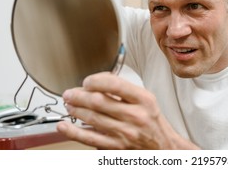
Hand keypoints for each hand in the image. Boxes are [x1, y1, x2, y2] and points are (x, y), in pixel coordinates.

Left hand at [57, 72, 197, 148]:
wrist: (164, 146)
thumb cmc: (152, 121)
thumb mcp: (146, 100)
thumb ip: (124, 89)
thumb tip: (97, 81)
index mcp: (143, 99)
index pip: (114, 84)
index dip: (95, 80)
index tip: (87, 81)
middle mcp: (135, 115)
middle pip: (99, 101)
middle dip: (79, 95)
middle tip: (70, 93)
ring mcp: (125, 133)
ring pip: (92, 118)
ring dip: (75, 110)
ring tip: (69, 104)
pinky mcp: (116, 147)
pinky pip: (90, 138)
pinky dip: (74, 131)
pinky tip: (64, 126)